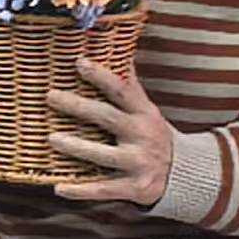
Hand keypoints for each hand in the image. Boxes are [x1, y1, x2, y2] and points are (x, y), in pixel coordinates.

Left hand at [50, 55, 181, 208]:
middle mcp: (143, 136)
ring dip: (78, 148)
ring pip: (105, 155)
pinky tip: (59, 187)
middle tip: (50, 96)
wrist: (188, 175)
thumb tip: (116, 48)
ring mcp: (139, 163)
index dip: (102, 76)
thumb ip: (128, 85)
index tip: (79, 62)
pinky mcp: (135, 188)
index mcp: (144, 114)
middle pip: (109, 118)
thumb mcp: (147, 109)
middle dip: (79, 107)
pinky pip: (105, 189)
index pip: (123, 90)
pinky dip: (82, 190)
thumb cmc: (153, 134)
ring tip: (52, 138)